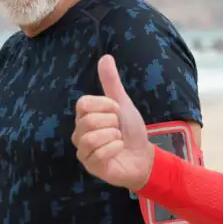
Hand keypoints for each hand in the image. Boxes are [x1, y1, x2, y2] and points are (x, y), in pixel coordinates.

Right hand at [72, 54, 153, 191]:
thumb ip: (112, 83)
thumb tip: (105, 57)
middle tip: (118, 128)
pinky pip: (99, 154)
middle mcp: (79, 132)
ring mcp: (83, 150)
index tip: (117, 110)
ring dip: (113, 136)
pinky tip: (118, 150)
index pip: (83, 103)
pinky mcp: (90, 166)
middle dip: (112, 123)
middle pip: (89, 120)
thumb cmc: (131, 130)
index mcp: (84, 116)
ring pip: (91, 138)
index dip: (105, 105)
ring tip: (118, 139)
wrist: (143, 155)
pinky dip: (115, 149)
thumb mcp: (123, 103)